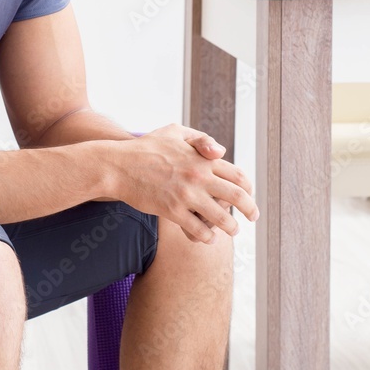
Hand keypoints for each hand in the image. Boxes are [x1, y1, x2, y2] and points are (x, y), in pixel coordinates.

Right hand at [116, 124, 258, 243]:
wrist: (116, 165)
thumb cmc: (144, 147)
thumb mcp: (173, 131)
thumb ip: (200, 139)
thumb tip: (221, 152)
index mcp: (202, 158)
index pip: (238, 175)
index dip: (249, 188)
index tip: (249, 196)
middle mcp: (198, 176)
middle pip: (237, 197)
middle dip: (250, 210)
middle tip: (252, 218)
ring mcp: (186, 195)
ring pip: (221, 218)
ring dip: (231, 228)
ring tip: (232, 231)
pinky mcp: (172, 211)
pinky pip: (199, 230)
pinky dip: (207, 237)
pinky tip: (207, 237)